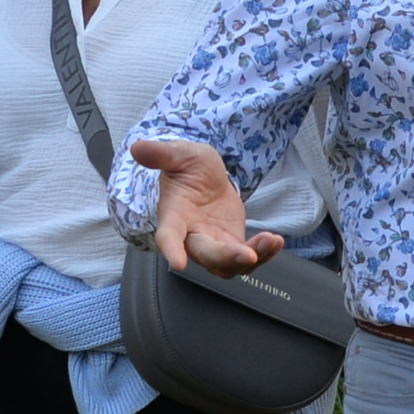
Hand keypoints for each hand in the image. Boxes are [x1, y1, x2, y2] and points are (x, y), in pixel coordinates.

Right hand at [133, 136, 280, 276]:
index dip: (171, 250)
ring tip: (270, 242)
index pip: (168, 237)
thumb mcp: (178, 154)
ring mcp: (213, 244)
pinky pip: (248, 258)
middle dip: (226, 258)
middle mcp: (191, 236)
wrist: (206, 177)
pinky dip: (264, 253)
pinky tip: (275, 241)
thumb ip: (161, 154)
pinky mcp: (233, 245)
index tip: (178, 264)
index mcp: (173, 216)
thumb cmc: (187, 167)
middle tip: (247, 255)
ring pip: (228, 265)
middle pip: (205, 256)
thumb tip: (137, 148)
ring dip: (252, 259)